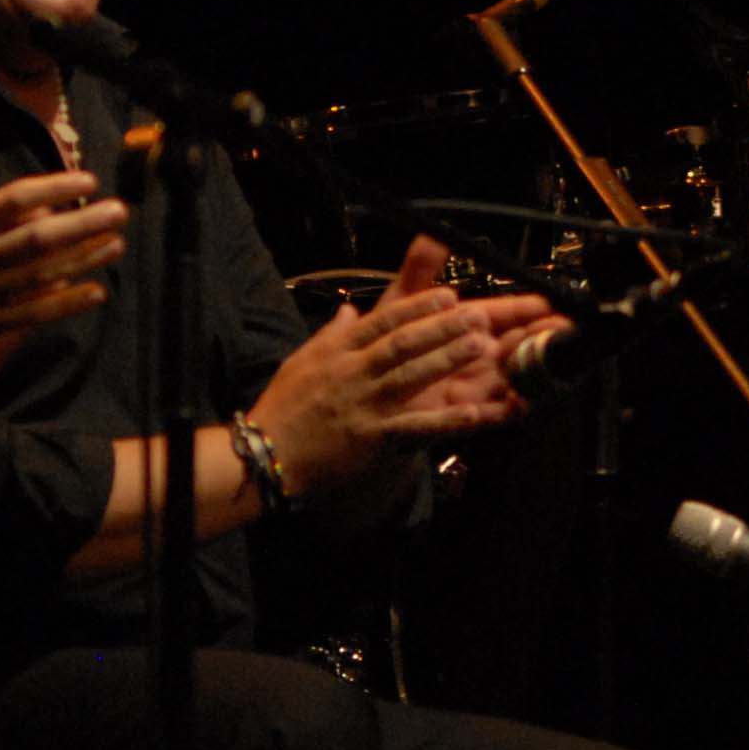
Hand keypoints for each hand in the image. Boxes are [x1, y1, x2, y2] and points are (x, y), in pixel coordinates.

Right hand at [0, 139, 129, 356]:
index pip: (15, 199)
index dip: (54, 187)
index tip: (88, 180)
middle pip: (39, 236)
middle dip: (82, 222)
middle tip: (120, 210)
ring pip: (43, 273)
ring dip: (83, 259)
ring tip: (117, 244)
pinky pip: (33, 313)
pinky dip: (65, 303)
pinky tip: (97, 292)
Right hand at [244, 237, 539, 491]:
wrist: (266, 454)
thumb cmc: (283, 408)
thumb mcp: (302, 361)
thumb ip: (331, 334)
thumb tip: (350, 309)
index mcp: (338, 352)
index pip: (383, 321)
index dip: (418, 307)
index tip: (448, 295)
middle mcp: (353, 372)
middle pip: (404, 343)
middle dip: (442, 327)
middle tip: (478, 315)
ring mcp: (364, 404)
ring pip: (412, 375)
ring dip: (448, 359)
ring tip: (482, 346)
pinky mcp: (372, 438)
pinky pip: (414, 427)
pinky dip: (445, 421)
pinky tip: (473, 412)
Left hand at [378, 234, 562, 429]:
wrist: (367, 389)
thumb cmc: (386, 344)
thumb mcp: (399, 304)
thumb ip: (418, 271)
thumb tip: (432, 236)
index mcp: (465, 325)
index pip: (502, 313)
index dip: (525, 308)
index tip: (546, 303)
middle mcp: (475, 355)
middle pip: (517, 344)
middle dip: (540, 337)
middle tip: (560, 330)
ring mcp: (473, 386)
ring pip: (512, 377)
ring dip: (529, 370)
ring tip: (544, 363)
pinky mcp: (462, 416)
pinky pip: (492, 415)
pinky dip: (507, 410)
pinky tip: (520, 403)